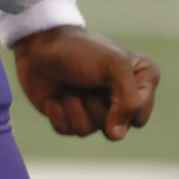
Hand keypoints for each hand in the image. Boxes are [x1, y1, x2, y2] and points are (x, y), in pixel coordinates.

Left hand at [13, 24, 158, 140]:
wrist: (39, 43)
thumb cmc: (80, 49)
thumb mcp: (114, 64)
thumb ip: (129, 100)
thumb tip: (116, 135)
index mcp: (139, 79)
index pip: (139, 116)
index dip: (122, 104)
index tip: (109, 79)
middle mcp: (119, 96)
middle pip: (115, 128)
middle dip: (95, 106)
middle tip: (87, 82)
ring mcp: (95, 107)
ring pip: (90, 130)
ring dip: (74, 106)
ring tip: (69, 86)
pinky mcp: (71, 115)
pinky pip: (69, 131)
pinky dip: (59, 114)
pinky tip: (54, 98)